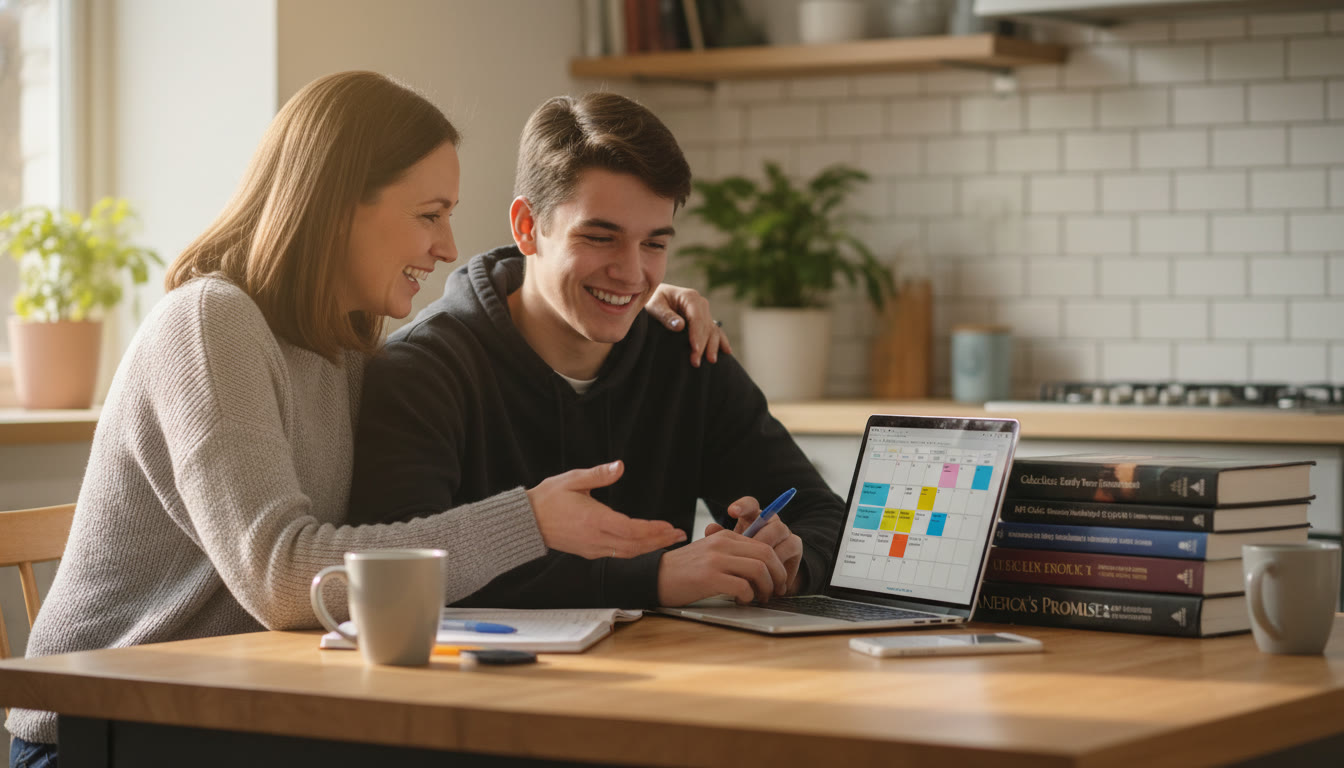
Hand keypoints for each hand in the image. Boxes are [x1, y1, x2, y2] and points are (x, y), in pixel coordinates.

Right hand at [527, 461, 686, 558]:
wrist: (527, 521)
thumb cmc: (548, 498)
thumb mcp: (572, 479)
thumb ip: (598, 474)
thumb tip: (619, 466)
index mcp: (593, 519)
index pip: (630, 529)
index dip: (652, 530)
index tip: (669, 526)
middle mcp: (595, 538)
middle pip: (634, 545)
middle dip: (658, 540)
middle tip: (679, 535)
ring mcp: (592, 548)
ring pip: (627, 552)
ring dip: (650, 547)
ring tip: (668, 539)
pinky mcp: (589, 551)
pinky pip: (617, 553)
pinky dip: (635, 550)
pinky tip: (645, 544)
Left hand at [646, 283, 732, 367]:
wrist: (655, 295)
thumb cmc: (652, 300)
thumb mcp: (654, 305)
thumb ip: (666, 315)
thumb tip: (680, 326)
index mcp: (690, 297)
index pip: (696, 318)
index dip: (697, 334)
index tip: (695, 349)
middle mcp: (700, 303)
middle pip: (705, 326)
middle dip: (703, 345)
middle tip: (696, 362)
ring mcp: (704, 312)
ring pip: (712, 330)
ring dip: (713, 345)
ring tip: (711, 361)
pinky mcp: (703, 320)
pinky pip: (715, 330)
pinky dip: (720, 340)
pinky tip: (726, 351)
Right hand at [656, 529, 786, 605]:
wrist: (654, 577)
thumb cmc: (682, 571)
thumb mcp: (708, 553)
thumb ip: (731, 555)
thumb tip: (759, 569)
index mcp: (724, 537)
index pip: (763, 545)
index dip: (777, 565)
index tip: (779, 580)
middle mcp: (722, 544)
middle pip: (766, 555)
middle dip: (778, 575)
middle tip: (778, 590)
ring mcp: (715, 560)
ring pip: (759, 570)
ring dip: (766, 587)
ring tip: (761, 598)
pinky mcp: (709, 577)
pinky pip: (742, 586)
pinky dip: (748, 596)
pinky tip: (741, 601)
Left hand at [705, 495, 804, 594]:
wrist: (765, 582)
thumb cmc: (745, 563)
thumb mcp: (730, 552)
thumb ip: (719, 539)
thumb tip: (711, 528)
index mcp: (752, 518)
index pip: (750, 505)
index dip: (742, 506)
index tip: (731, 512)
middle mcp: (769, 522)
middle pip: (768, 517)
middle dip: (757, 534)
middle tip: (747, 551)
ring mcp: (784, 532)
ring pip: (779, 530)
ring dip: (767, 547)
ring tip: (757, 564)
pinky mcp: (795, 545)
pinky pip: (790, 546)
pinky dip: (779, 560)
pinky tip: (769, 572)